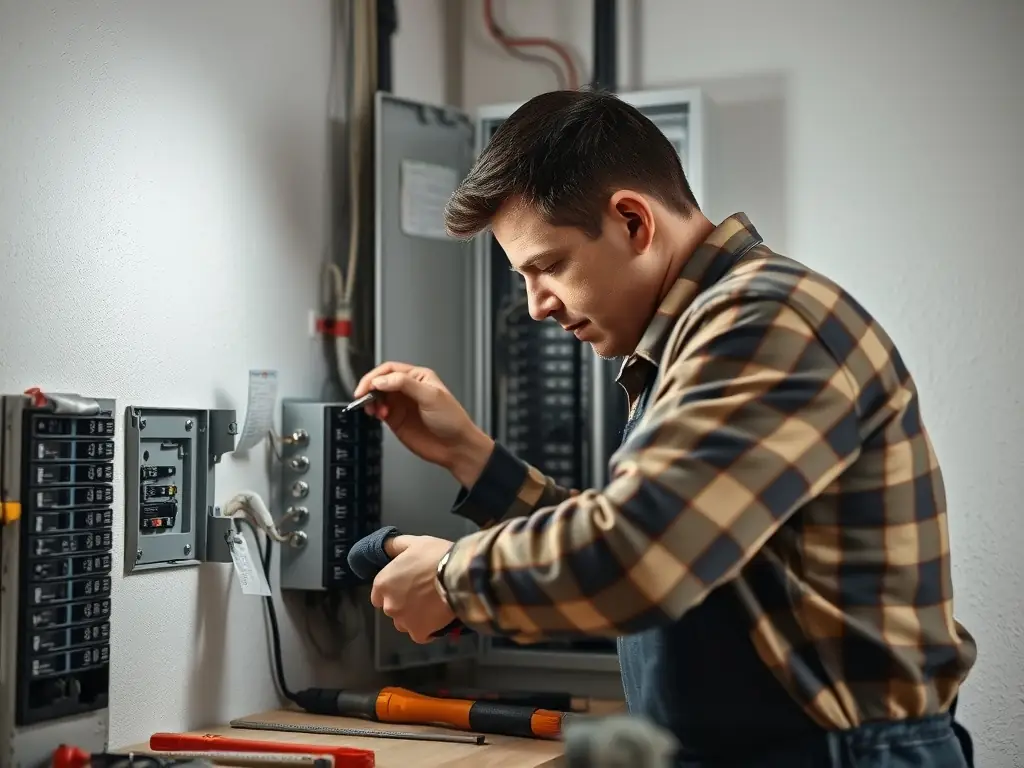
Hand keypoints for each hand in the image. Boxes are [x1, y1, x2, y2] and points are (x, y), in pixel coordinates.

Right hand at [354, 361, 493, 486]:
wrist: (456, 447)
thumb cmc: (452, 420)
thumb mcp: (430, 396)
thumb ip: (405, 385)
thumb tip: (381, 380)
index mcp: (418, 377)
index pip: (390, 370)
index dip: (375, 376)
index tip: (367, 386)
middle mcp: (408, 389)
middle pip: (380, 382)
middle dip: (370, 388)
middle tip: (363, 397)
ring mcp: (401, 405)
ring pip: (377, 396)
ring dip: (371, 401)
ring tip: (374, 410)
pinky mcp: (396, 420)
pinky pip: (379, 411)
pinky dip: (374, 412)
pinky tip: (379, 415)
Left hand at [370, 535, 454, 643]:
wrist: (458, 576)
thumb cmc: (436, 556)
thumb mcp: (414, 542)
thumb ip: (396, 545)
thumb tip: (385, 545)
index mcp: (383, 583)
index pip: (378, 595)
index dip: (393, 590)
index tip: (406, 587)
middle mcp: (389, 605)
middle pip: (393, 609)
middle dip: (405, 603)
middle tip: (424, 593)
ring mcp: (404, 621)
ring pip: (406, 623)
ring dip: (415, 617)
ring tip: (432, 606)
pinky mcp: (419, 633)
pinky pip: (420, 634)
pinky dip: (428, 629)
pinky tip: (437, 618)